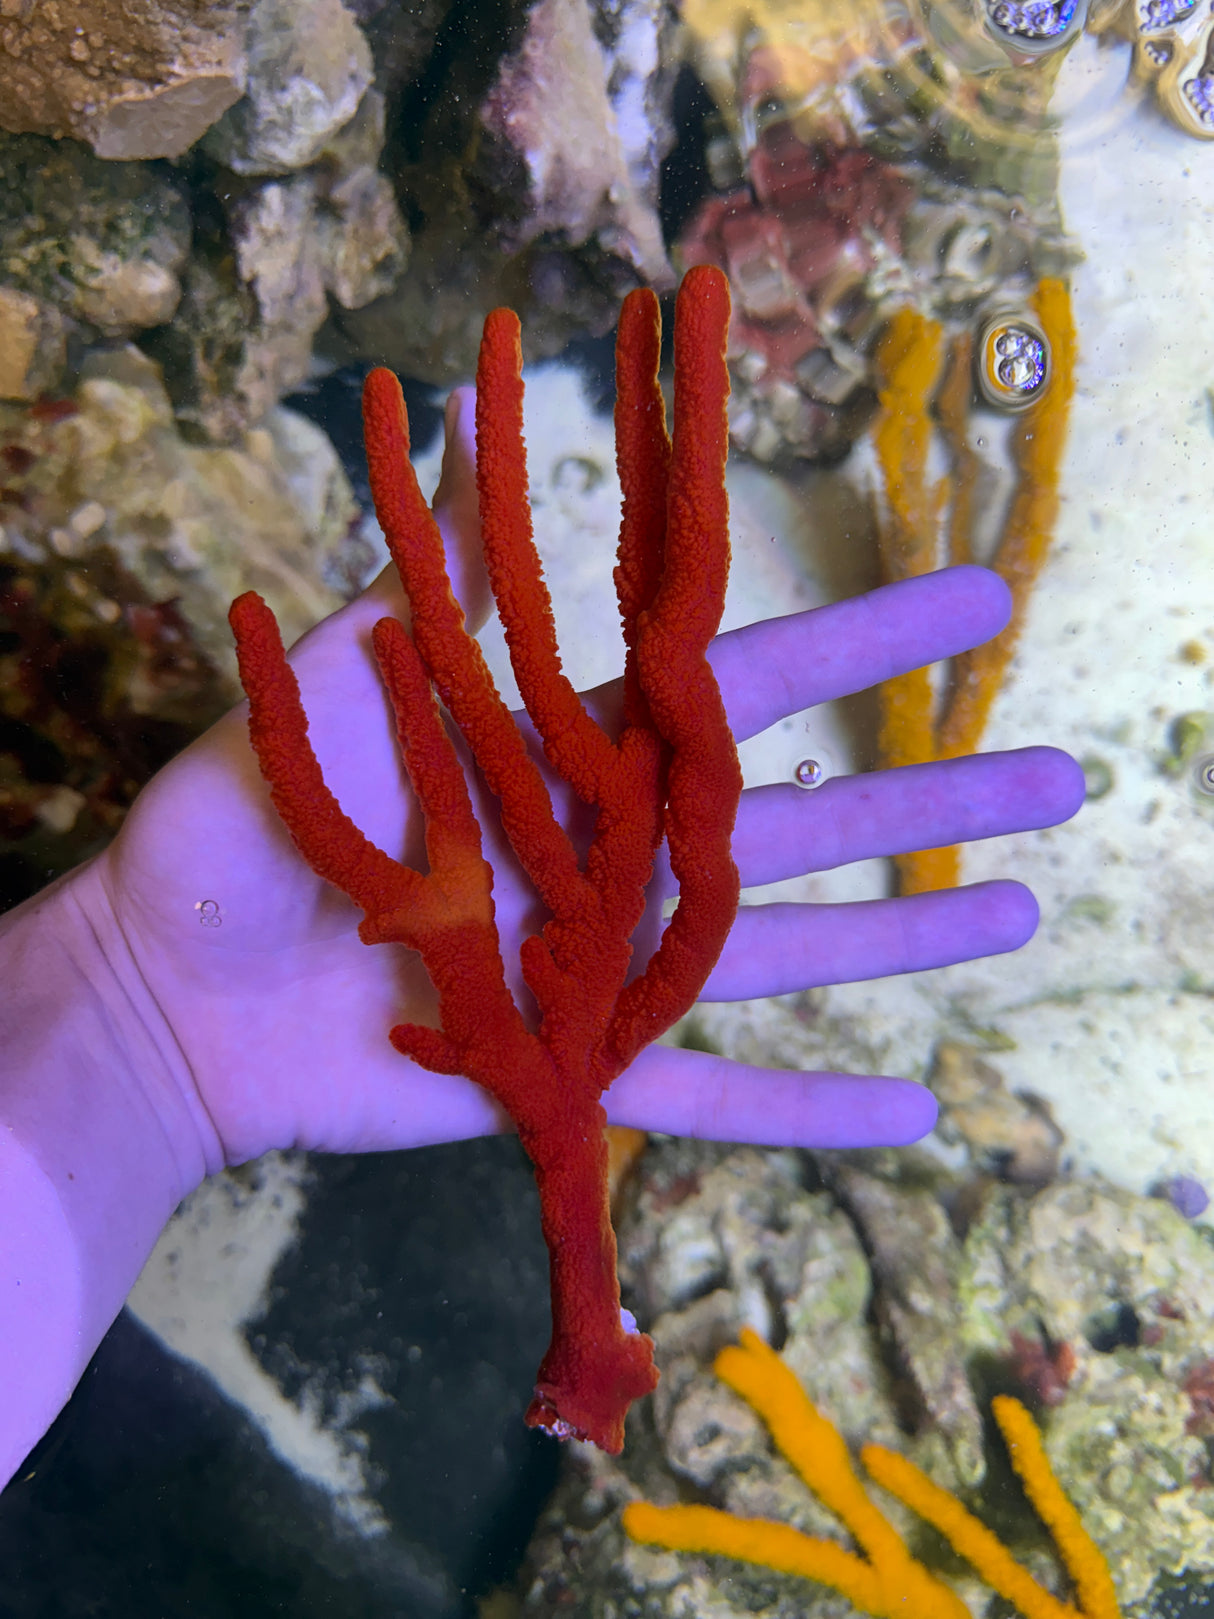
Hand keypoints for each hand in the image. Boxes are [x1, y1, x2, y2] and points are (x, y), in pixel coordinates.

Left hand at [94, 405, 1083, 1171]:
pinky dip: (802, 1110)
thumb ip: (413, 620)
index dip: (854, 644)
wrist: (169, 996)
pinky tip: (909, 1111)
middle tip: (1058, 777)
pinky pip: (705, 1096)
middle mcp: (605, 856)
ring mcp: (601, 969)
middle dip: (928, 794)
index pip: (736, 688)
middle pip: (796, 820)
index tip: (967, 600)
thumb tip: (465, 478)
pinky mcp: (574, 1074)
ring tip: (1022, 916)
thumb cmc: (225, 836)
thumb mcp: (318, 707)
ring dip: (903, 939)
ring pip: (780, 952)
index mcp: (561, 754)